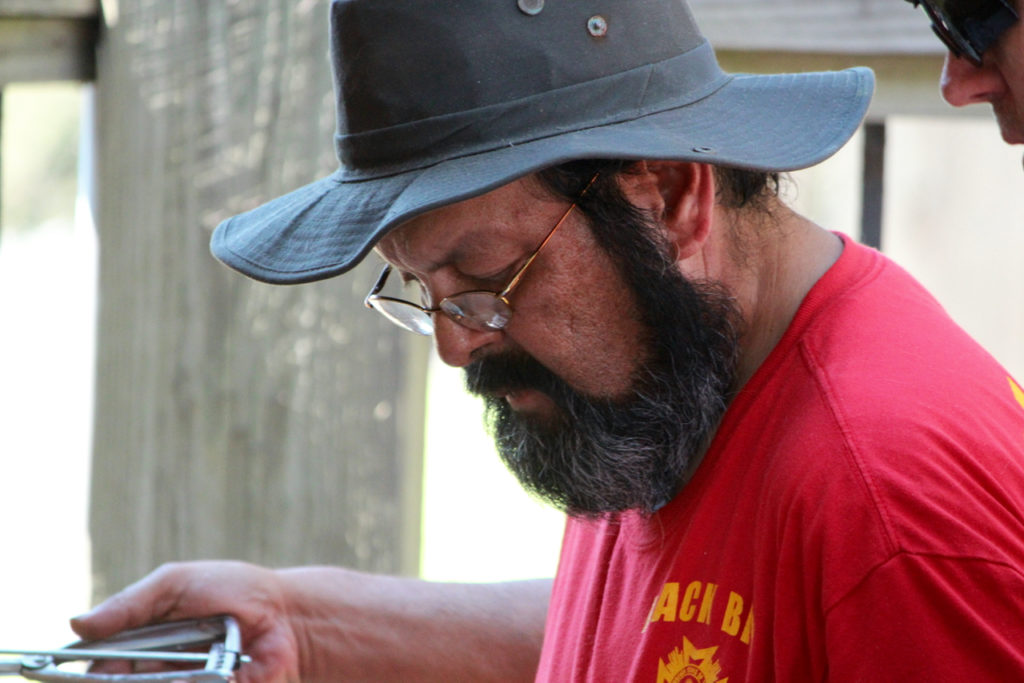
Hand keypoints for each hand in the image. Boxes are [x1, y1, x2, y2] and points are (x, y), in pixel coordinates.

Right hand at [70, 560, 300, 682]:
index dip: (88, 673)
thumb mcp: (177, 584)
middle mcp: (157, 674)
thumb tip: (77, 625)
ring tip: (190, 666)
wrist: (289, 614)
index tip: (77, 670)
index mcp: (141, 645)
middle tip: (146, 667)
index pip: (100, 668)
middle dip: (123, 676)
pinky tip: (212, 675)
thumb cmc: (234, 590)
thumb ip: (130, 604)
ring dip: (166, 680)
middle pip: (122, 681)